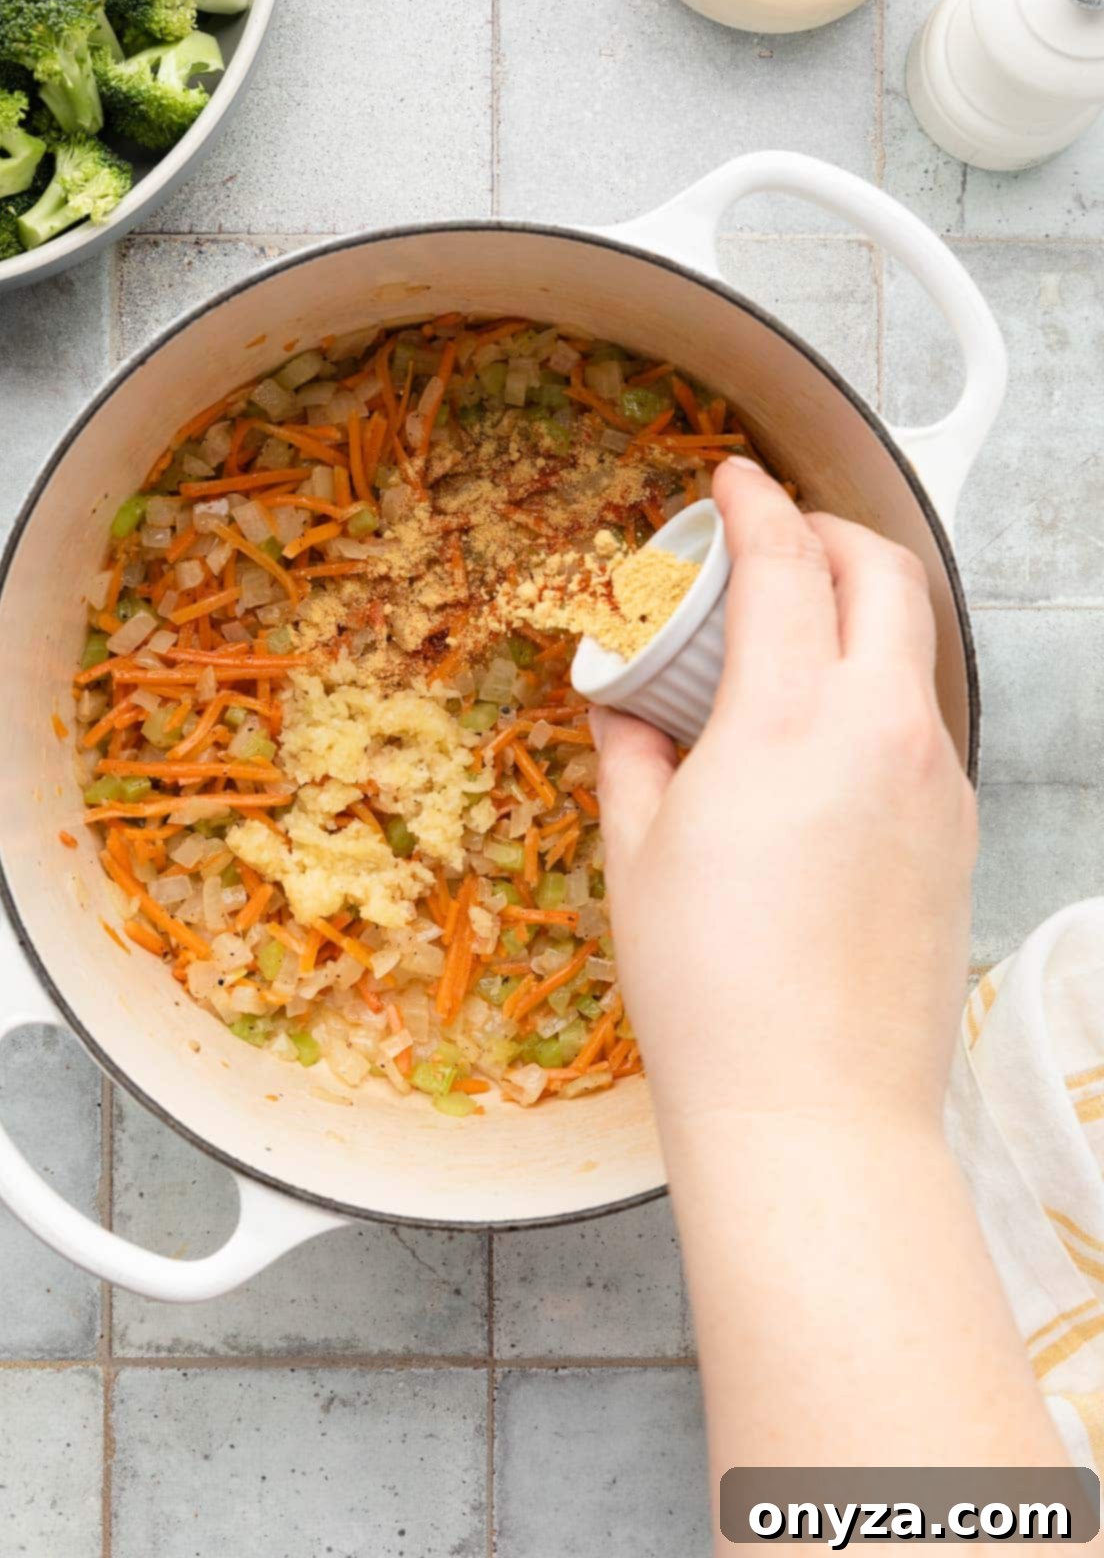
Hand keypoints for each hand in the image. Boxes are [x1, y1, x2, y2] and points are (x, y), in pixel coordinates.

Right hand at [593, 457, 976, 1136]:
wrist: (813, 1108)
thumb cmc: (711, 988)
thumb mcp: (639, 855)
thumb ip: (633, 759)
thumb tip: (628, 718)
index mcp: (792, 721)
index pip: (785, 566)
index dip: (755, 506)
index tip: (731, 479)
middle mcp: (883, 733)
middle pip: (885, 575)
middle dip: (832, 530)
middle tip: (776, 537)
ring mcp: (936, 783)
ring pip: (913, 646)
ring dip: (860, 609)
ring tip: (789, 644)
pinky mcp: (958, 833)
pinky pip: (922, 721)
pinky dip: (877, 687)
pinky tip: (821, 737)